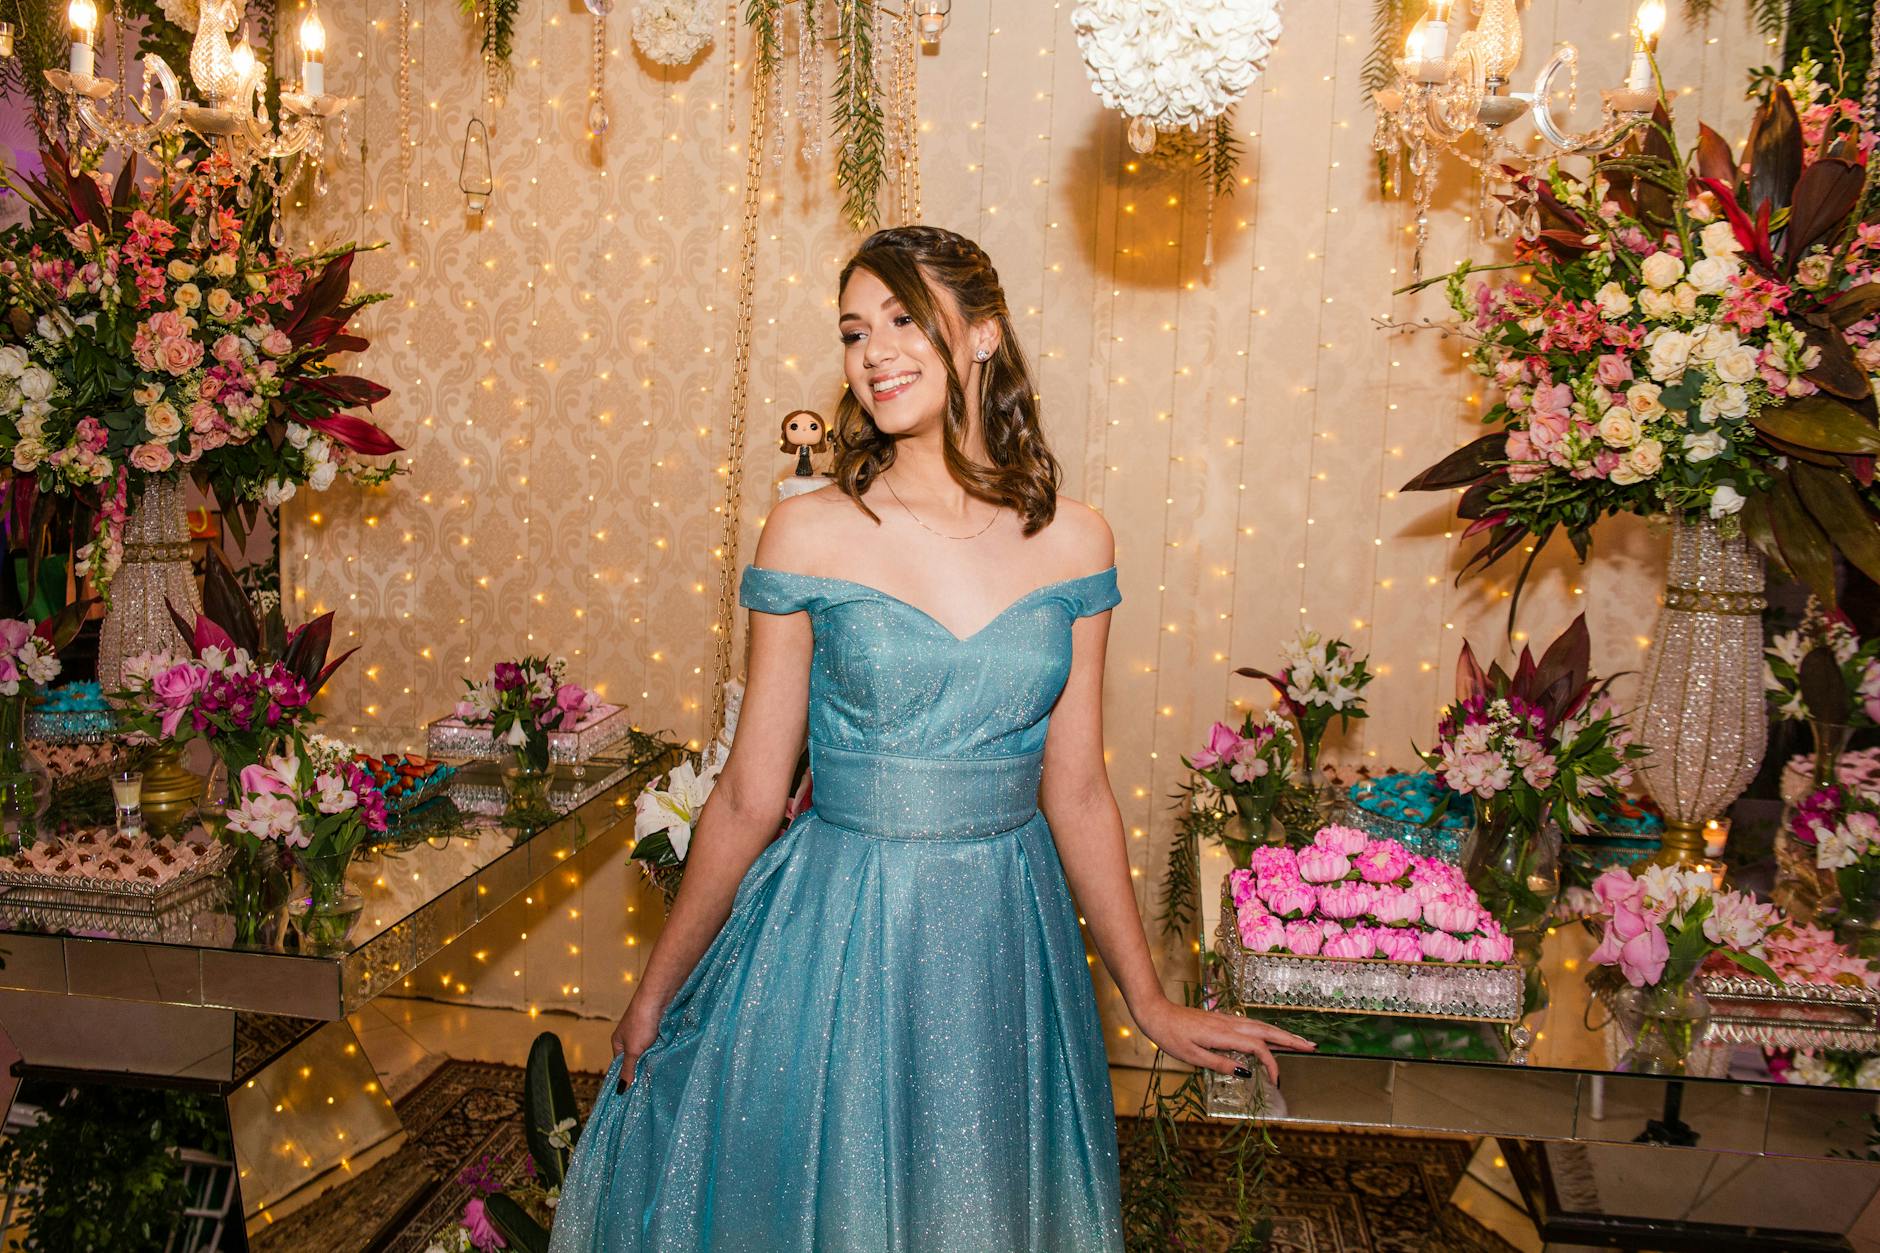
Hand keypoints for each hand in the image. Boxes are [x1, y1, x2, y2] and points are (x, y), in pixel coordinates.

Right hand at [610, 997, 663, 1091]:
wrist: (660, 998)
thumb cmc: (641, 1022)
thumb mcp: (633, 1049)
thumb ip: (628, 1069)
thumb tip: (620, 1089)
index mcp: (618, 1043)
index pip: (619, 1066)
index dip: (625, 1079)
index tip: (630, 1097)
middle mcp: (631, 1039)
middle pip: (635, 1062)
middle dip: (640, 1073)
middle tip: (646, 1093)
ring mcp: (646, 1035)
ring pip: (648, 1056)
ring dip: (652, 1064)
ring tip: (658, 1082)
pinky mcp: (659, 1032)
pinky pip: (659, 1049)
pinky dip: (661, 1055)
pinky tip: (666, 1065)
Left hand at [1132, 997, 1314, 1083]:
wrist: (1156, 1012)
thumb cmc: (1170, 1036)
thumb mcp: (1192, 1056)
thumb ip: (1219, 1063)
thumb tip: (1246, 1071)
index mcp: (1224, 1034)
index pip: (1258, 1048)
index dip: (1271, 1064)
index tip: (1276, 1081)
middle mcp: (1230, 1024)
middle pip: (1267, 1031)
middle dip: (1290, 1040)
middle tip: (1313, 1047)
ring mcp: (1227, 1019)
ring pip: (1261, 1025)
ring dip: (1282, 1033)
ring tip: (1300, 1042)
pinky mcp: (1222, 1019)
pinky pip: (1252, 1024)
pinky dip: (1268, 1030)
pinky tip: (1272, 1035)